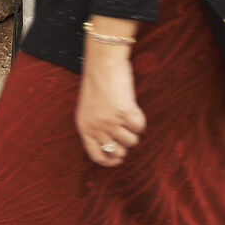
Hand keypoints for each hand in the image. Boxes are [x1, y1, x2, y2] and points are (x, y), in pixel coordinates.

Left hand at [76, 46, 145, 167]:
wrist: (103, 63)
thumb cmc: (97, 82)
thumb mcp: (90, 109)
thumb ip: (97, 126)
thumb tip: (114, 146)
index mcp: (84, 127)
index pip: (96, 155)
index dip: (109, 161)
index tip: (118, 160)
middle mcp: (96, 127)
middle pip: (117, 151)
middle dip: (124, 145)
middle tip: (126, 132)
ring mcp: (110, 121)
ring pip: (131, 141)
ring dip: (133, 130)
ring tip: (128, 114)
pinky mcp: (124, 113)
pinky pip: (139, 127)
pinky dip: (140, 119)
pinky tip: (133, 108)